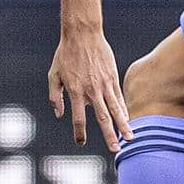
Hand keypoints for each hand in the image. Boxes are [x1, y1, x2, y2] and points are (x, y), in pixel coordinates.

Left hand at [47, 27, 130, 150]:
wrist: (83, 34)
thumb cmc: (65, 54)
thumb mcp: (53, 75)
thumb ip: (55, 96)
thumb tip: (59, 114)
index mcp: (75, 91)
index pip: (78, 118)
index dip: (79, 132)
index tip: (80, 142)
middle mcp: (91, 90)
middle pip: (102, 118)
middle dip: (109, 135)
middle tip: (114, 150)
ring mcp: (104, 84)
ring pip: (115, 109)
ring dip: (123, 125)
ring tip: (130, 138)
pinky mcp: (112, 77)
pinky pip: (119, 97)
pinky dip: (123, 109)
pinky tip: (127, 119)